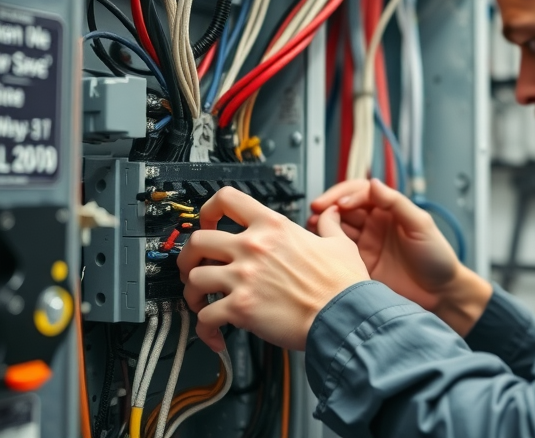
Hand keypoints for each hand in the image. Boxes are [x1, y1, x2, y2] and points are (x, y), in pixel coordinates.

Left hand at [178, 187, 368, 351]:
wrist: (345, 316)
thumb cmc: (343, 285)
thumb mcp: (340, 243)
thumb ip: (329, 226)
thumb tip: (330, 215)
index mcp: (273, 226)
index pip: (226, 199)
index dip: (209, 209)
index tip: (209, 222)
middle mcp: (253, 247)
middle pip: (198, 240)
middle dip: (189, 256)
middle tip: (195, 266)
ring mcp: (244, 277)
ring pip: (194, 278)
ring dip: (193, 292)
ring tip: (202, 302)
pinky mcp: (241, 308)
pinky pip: (205, 317)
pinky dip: (205, 329)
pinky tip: (215, 334)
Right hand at [309, 179, 491, 335]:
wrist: (440, 295)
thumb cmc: (438, 258)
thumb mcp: (421, 225)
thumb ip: (396, 203)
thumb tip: (374, 183)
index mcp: (389, 211)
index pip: (361, 193)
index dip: (347, 195)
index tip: (339, 204)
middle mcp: (374, 225)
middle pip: (344, 208)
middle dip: (329, 207)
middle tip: (317, 212)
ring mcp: (365, 244)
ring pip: (337, 227)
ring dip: (324, 224)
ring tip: (315, 226)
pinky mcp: (359, 264)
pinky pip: (338, 251)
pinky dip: (327, 245)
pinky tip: (321, 244)